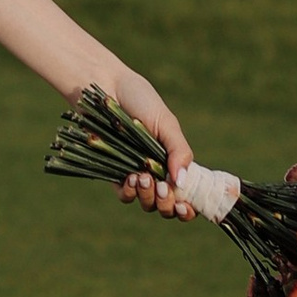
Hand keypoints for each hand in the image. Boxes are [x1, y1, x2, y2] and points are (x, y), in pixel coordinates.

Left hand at [110, 74, 202, 217]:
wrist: (107, 88)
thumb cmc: (140, 100)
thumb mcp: (166, 123)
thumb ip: (179, 151)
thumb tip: (182, 183)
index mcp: (174, 162)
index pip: (187, 195)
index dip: (189, 208)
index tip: (185, 206)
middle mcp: (157, 172)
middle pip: (167, 207)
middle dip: (167, 204)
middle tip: (163, 188)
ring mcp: (135, 174)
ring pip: (147, 204)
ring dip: (149, 197)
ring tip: (143, 177)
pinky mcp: (113, 173)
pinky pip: (124, 196)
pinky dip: (129, 192)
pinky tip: (130, 177)